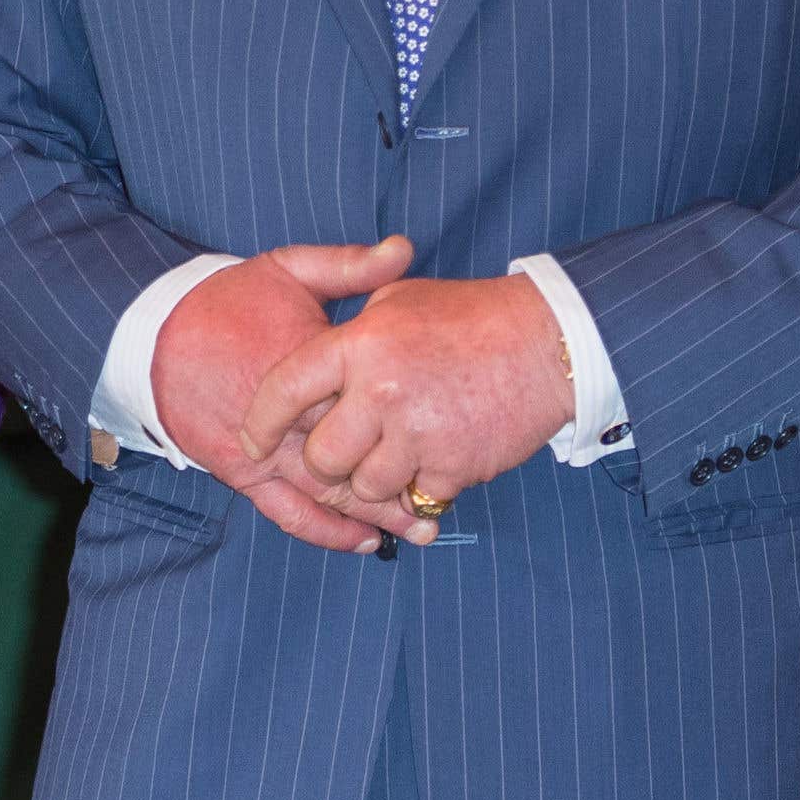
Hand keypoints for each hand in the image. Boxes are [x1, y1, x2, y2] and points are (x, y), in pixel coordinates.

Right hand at [151, 237, 422, 552]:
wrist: (157, 335)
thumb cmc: (228, 299)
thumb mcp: (288, 269)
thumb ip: (348, 265)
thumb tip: (404, 249)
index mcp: (304, 361)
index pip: (368, 398)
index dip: (413, 416)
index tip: (454, 424)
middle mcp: (287, 415)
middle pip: (357, 455)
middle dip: (405, 478)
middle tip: (450, 493)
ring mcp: (264, 450)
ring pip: (330, 493)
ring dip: (378, 516)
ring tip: (424, 526)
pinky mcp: (242, 474)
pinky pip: (289, 513)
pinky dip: (328, 533)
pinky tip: (364, 541)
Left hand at [237, 273, 574, 525]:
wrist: (546, 343)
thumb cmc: (471, 315)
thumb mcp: (402, 298)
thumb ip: (354, 327)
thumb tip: (321, 355)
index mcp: (360, 344)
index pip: (286, 389)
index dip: (262, 420)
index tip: (253, 440)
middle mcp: (381, 392)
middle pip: (322, 458)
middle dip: (327, 463)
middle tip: (345, 453)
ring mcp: (418, 434)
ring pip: (366, 487)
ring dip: (375, 480)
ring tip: (397, 454)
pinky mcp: (453, 468)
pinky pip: (415, 500)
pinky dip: (420, 490)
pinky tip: (436, 461)